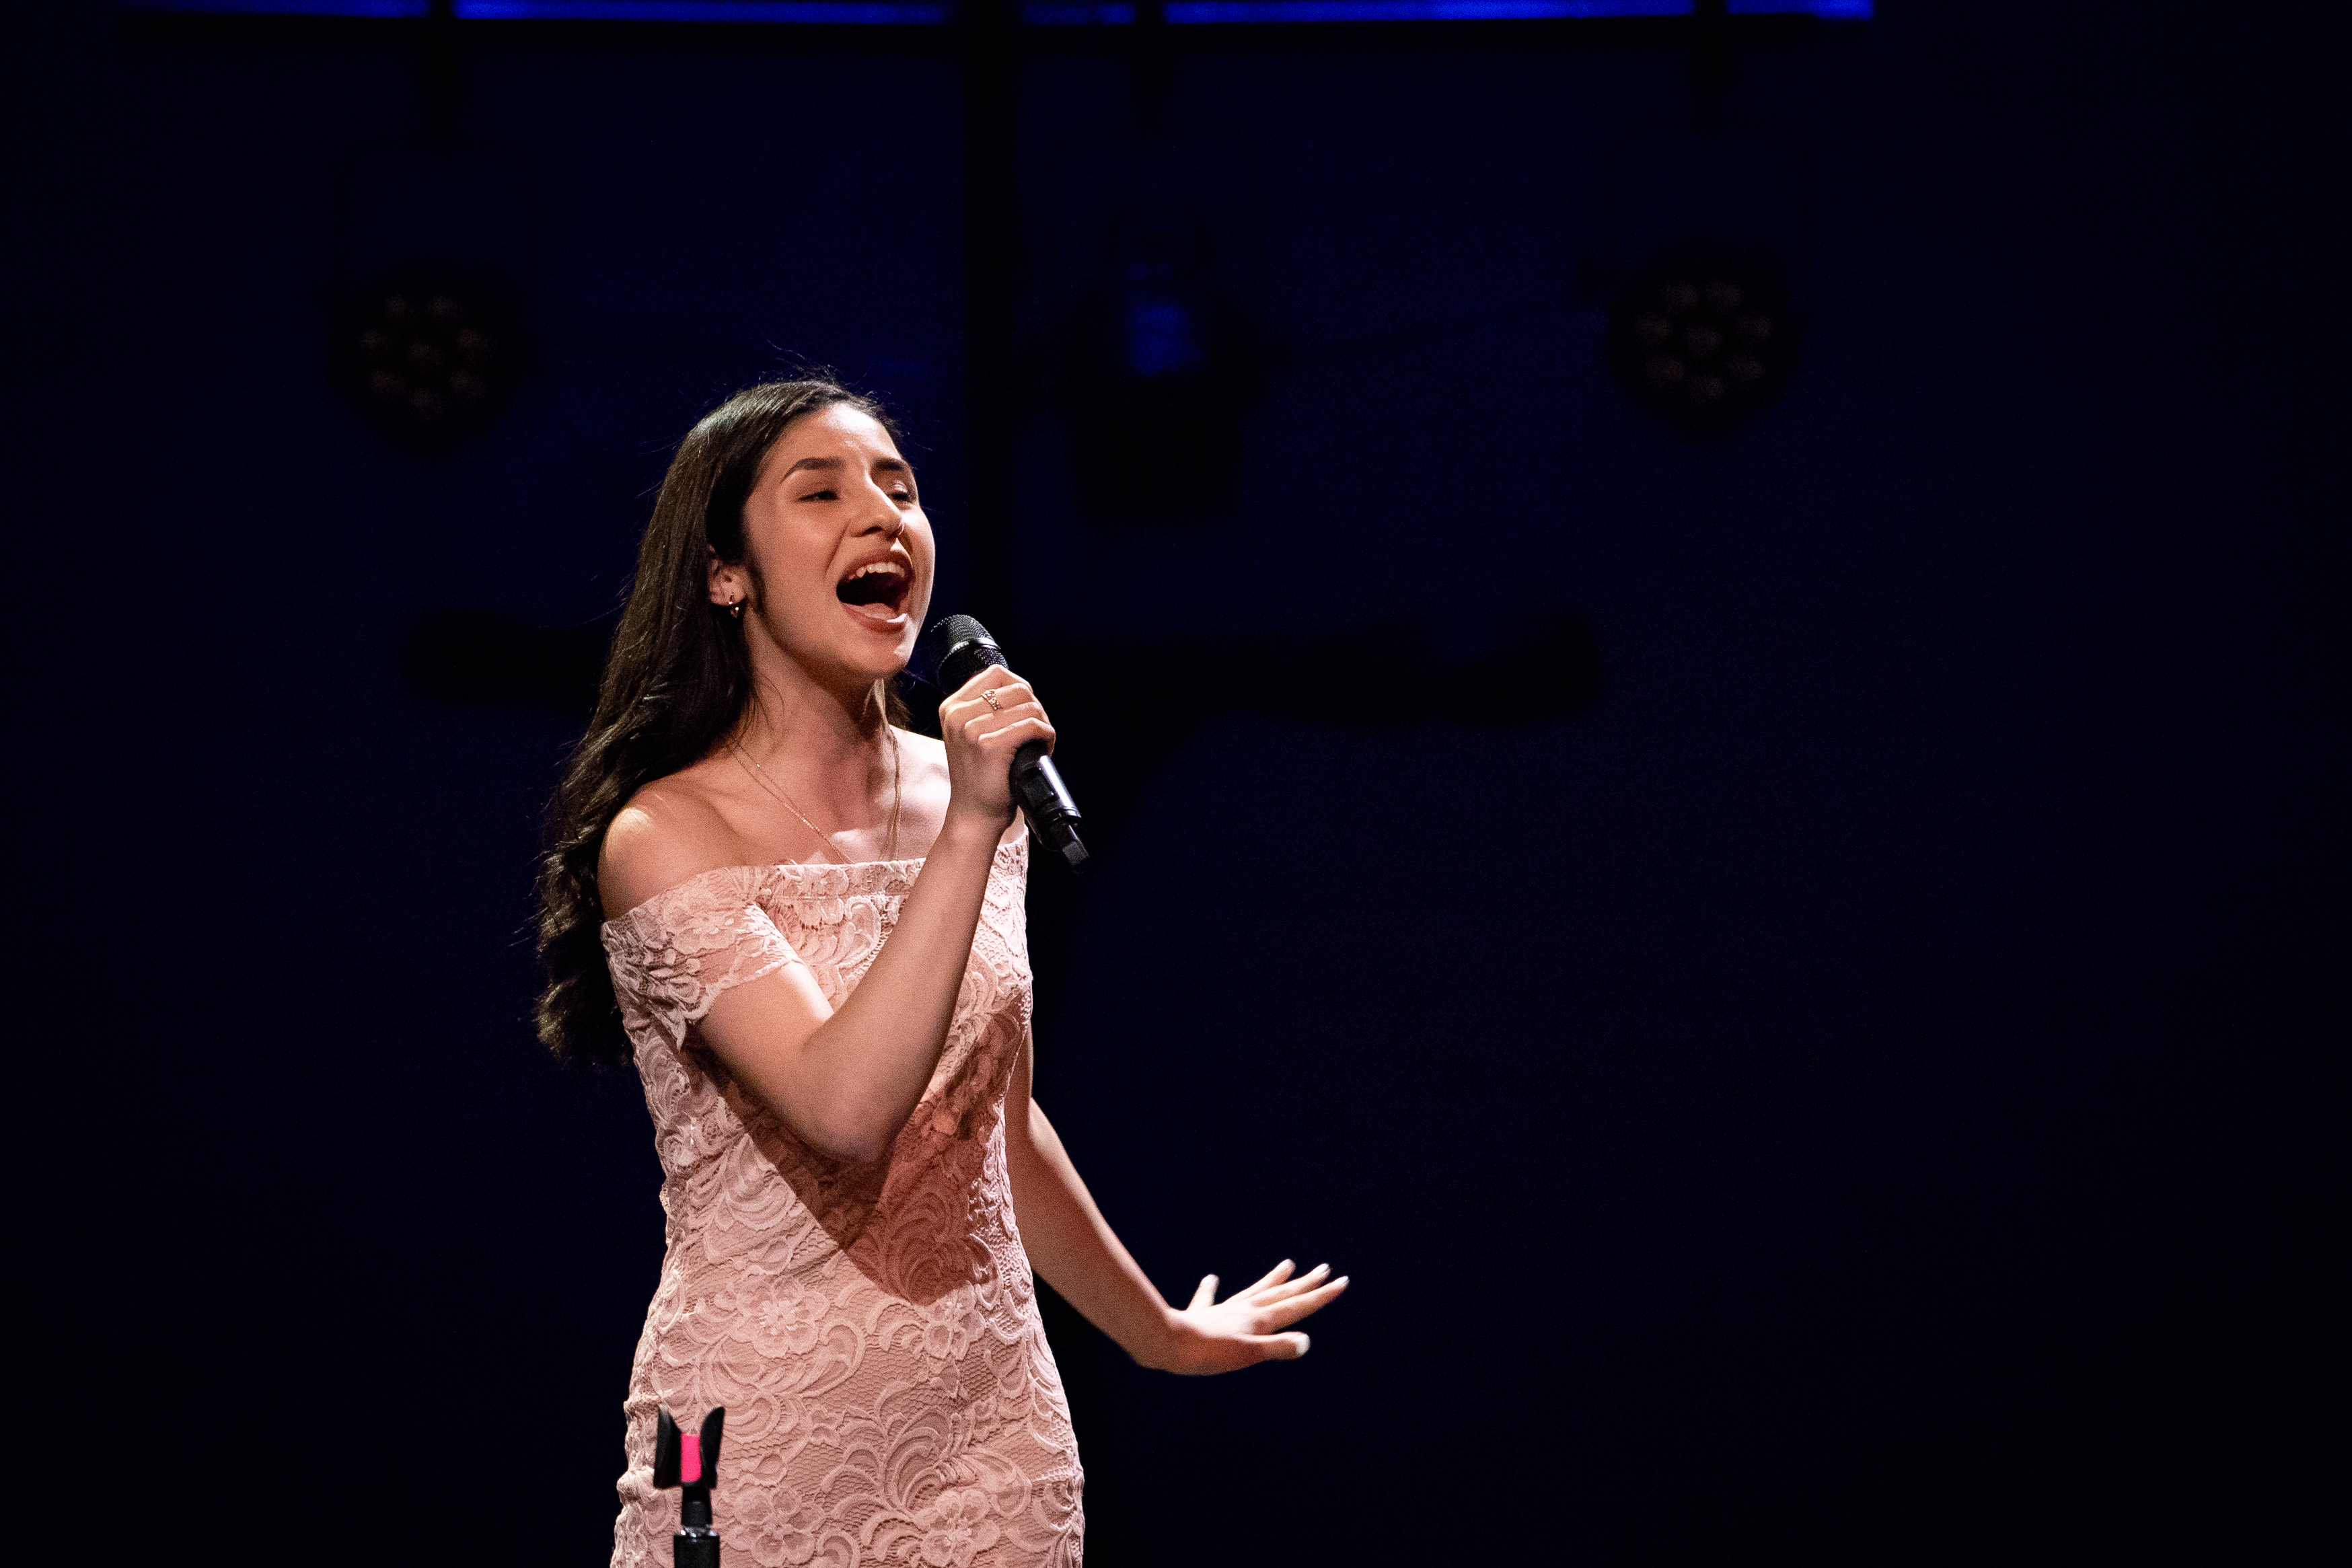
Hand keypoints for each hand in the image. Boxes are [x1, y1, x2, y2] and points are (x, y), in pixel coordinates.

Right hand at [937, 665, 1053, 831]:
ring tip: (1040, 740)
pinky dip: (1046, 734)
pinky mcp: (989, 745)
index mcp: (951, 707)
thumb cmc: (979, 777)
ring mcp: (971, 729)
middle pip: (1015, 687)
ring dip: (1042, 721)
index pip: (996, 673)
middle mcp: (957, 715)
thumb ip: (984, 710)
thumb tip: (1021, 689)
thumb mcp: (970, 735)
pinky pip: (1032, 725)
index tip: (1026, 709)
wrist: (973, 815)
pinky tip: (1044, 747)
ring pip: (1027, 705)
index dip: (1020, 688)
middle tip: (1037, 729)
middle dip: (1035, 706)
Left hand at [1147, 1261, 1348, 1375]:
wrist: (1167, 1343)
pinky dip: (1212, 1289)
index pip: (1297, 1306)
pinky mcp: (1203, 1316)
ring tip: (1288, 1264)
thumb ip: (1277, 1348)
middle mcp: (1245, 1310)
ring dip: (1274, 1280)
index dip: (1320, 1296)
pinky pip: (1211, 1299)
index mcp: (1259, 1320)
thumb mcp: (1247, 1354)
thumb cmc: (1208, 1353)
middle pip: (1281, 1294)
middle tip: (1325, 1269)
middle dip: (1305, 1284)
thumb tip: (1306, 1341)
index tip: (1341, 1281)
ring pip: (1255, 1292)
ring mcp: (1225, 1311)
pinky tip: (1211, 1279)